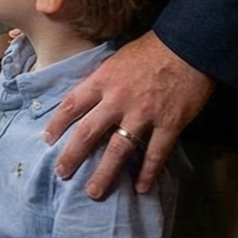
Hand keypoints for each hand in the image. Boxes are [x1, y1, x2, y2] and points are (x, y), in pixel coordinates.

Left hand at [45, 31, 213, 198]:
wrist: (189, 46)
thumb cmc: (152, 49)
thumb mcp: (117, 59)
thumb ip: (103, 81)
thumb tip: (87, 99)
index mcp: (103, 80)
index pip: (72, 104)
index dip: (57, 123)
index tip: (48, 139)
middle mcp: (118, 100)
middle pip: (88, 132)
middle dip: (72, 156)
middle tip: (62, 172)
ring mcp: (143, 114)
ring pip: (118, 150)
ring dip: (104, 173)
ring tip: (93, 192)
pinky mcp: (169, 124)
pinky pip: (155, 154)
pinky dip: (147, 173)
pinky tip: (141, 188)